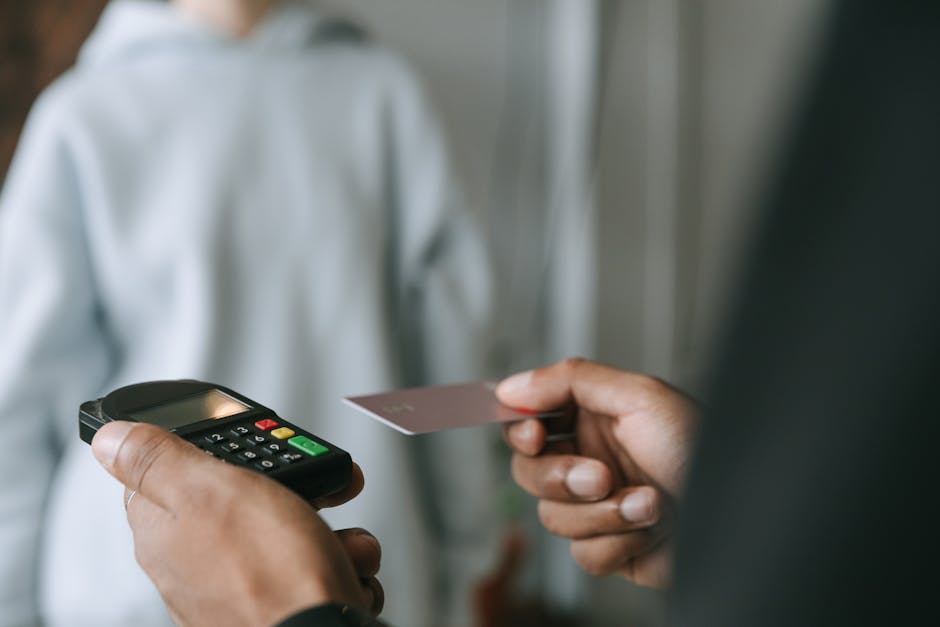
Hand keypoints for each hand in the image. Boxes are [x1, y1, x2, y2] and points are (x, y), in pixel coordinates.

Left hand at [91, 422, 381, 626]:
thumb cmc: (268, 576)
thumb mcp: (209, 490)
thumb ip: (157, 459)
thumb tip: (110, 437)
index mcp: (164, 529)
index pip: (172, 471)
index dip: (212, 448)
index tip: (246, 443)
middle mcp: (196, 562)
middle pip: (244, 496)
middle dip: (292, 486)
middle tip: (311, 486)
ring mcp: (240, 585)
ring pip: (289, 530)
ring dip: (325, 526)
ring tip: (334, 538)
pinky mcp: (281, 602)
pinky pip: (314, 565)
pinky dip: (338, 560)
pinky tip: (343, 565)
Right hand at [498, 358, 697, 587]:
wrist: (744, 519)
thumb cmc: (707, 451)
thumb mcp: (641, 397)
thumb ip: (572, 380)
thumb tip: (512, 387)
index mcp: (594, 417)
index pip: (527, 419)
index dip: (520, 428)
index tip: (535, 435)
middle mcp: (591, 459)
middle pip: (528, 471)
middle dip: (562, 478)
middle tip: (601, 476)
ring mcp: (598, 506)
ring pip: (552, 517)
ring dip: (603, 514)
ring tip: (649, 503)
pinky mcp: (611, 546)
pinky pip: (582, 554)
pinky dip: (619, 542)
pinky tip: (651, 529)